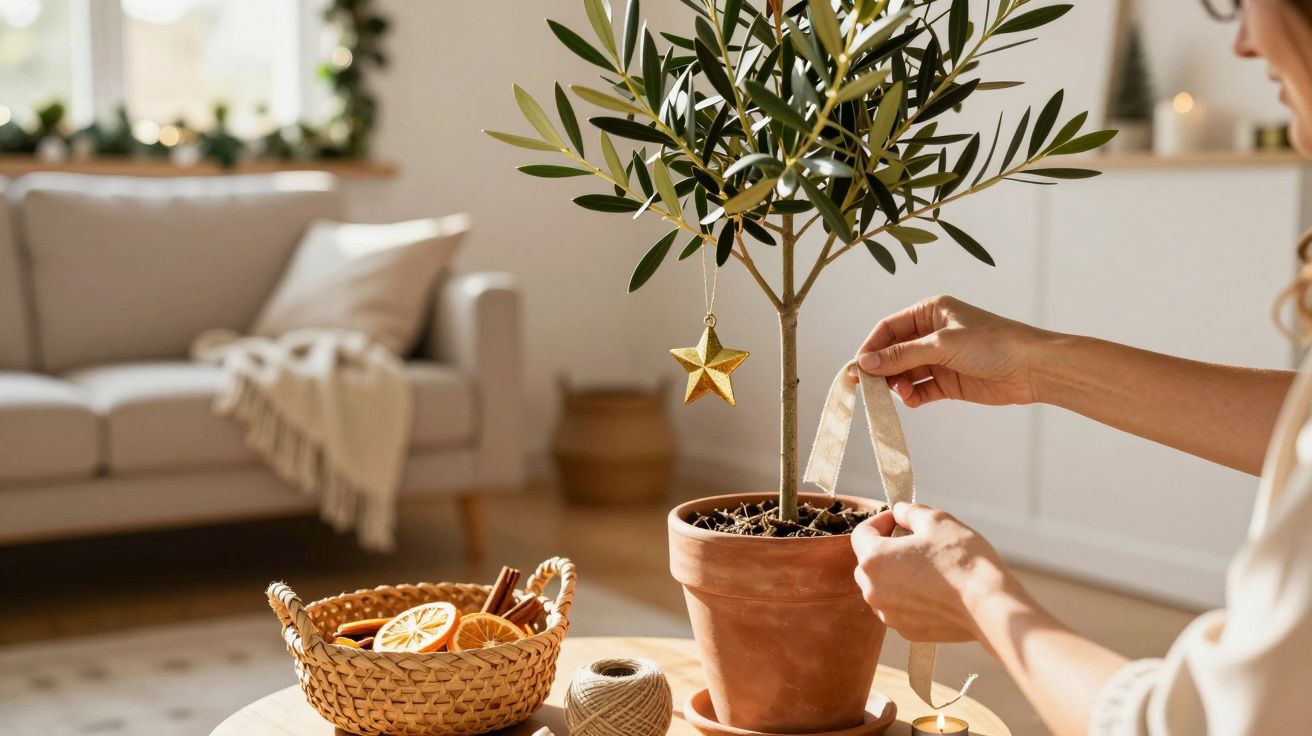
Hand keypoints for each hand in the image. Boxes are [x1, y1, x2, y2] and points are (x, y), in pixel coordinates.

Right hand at [850, 295, 1049, 407]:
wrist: (1033, 368)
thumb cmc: (992, 344)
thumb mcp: (941, 345)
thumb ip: (901, 355)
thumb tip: (864, 364)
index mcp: (930, 311)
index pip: (889, 328)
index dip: (871, 347)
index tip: (858, 368)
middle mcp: (933, 333)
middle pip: (894, 352)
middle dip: (882, 369)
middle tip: (870, 387)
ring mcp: (941, 359)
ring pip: (906, 372)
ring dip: (898, 384)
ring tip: (901, 393)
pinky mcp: (950, 381)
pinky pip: (921, 389)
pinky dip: (913, 396)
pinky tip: (913, 400)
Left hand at [851, 502, 1009, 642]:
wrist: (987, 606)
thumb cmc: (961, 559)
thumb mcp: (936, 520)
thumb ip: (910, 512)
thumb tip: (900, 511)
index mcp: (874, 559)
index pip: (861, 534)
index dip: (880, 521)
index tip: (898, 519)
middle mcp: (873, 590)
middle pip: (867, 563)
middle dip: (884, 549)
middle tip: (912, 541)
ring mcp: (889, 614)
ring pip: (882, 588)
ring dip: (895, 575)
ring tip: (925, 566)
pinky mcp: (907, 631)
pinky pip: (899, 608)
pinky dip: (908, 597)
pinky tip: (934, 590)